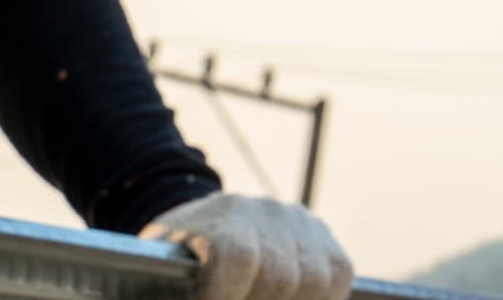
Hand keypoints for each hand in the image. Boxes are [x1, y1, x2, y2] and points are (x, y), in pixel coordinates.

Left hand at [141, 193, 351, 299]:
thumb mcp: (164, 278)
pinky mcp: (321, 233)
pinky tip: (296, 298)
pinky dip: (323, 296)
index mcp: (217, 219)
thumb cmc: (174, 269)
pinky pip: (339, 271)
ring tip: (263, 299)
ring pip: (316, 278)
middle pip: (281, 276)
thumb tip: (202, 293)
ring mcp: (297, 220)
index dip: (229, 295)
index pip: (239, 258)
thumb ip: (185, 286)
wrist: (199, 229)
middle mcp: (263, 211)